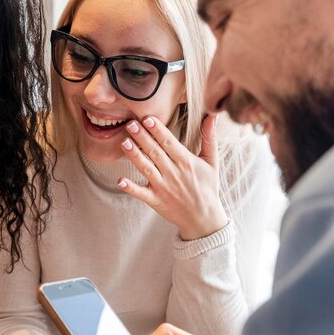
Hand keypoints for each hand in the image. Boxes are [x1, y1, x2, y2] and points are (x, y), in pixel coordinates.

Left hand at [119, 114, 227, 239]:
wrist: (204, 218)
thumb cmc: (207, 187)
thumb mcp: (212, 162)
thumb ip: (210, 138)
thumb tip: (213, 116)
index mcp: (186, 162)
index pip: (169, 143)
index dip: (158, 130)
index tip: (148, 118)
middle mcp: (173, 173)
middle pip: (155, 152)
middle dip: (142, 138)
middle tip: (130, 124)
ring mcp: (163, 187)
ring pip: (146, 168)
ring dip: (135, 156)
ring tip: (124, 143)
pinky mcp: (156, 200)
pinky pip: (141, 193)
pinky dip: (131, 188)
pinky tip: (120, 180)